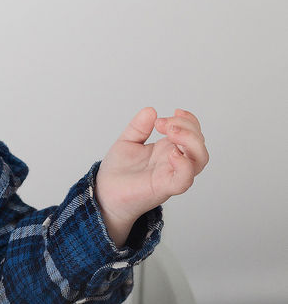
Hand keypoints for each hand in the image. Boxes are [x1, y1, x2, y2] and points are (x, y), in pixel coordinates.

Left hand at [96, 108, 208, 245]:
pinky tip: (171, 154)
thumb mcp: (127, 141)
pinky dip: (184, 165)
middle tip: (163, 124)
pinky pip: (184, 179)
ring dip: (190, 141)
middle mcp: (174, 161)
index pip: (193, 133)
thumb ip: (138, 127)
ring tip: (170, 132)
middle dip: (187, 127)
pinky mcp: (165, 188)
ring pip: (200, 159)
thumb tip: (151, 110)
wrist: (105, 193)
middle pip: (199, 144)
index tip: (173, 111)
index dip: (189, 120)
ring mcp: (172, 174)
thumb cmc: (118, 171)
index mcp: (167, 149)